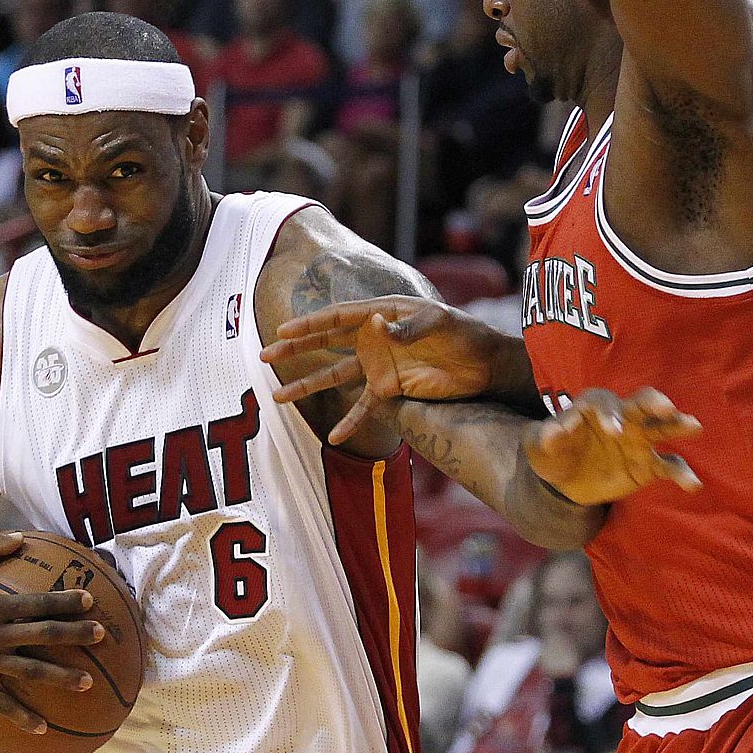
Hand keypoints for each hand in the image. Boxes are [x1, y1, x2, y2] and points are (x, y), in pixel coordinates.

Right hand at [0, 531, 104, 733]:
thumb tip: (23, 538)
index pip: (36, 603)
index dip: (64, 601)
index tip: (89, 602)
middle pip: (41, 635)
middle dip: (74, 635)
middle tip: (101, 635)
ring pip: (28, 671)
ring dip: (60, 677)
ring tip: (86, 683)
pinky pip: (0, 702)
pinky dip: (22, 716)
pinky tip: (43, 727)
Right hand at [263, 296, 505, 443]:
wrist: (487, 363)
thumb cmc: (464, 333)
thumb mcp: (439, 323)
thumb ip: (406, 326)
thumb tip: (375, 325)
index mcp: (381, 314)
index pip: (338, 318)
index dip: (310, 324)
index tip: (283, 330)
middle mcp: (373, 339)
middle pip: (325, 343)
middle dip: (295, 350)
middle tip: (265, 356)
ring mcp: (378, 366)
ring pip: (334, 376)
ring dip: (308, 385)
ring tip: (278, 398)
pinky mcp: (390, 390)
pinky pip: (363, 408)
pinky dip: (349, 423)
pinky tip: (334, 439)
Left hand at [526, 387, 701, 505]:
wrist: (563, 480)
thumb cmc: (550, 452)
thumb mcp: (537, 445)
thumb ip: (545, 437)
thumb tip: (553, 434)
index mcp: (592, 407)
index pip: (603, 403)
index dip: (609, 413)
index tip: (613, 431)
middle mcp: (621, 418)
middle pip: (640, 404)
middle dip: (653, 402)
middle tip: (666, 407)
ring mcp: (637, 441)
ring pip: (662, 428)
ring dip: (677, 425)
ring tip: (694, 426)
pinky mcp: (647, 466)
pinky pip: (668, 466)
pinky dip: (681, 473)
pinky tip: (692, 484)